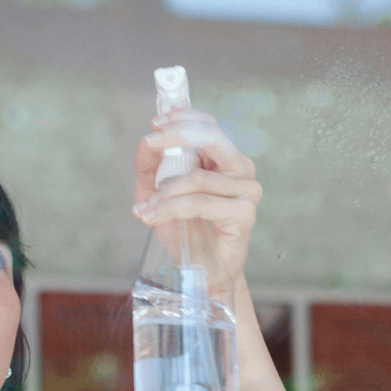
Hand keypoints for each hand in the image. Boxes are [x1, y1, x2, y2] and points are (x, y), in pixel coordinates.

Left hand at [132, 109, 261, 292]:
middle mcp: (240, 168)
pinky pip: (201, 203)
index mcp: (223, 158)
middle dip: (176, 136)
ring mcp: (246, 190)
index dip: (182, 117)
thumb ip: (150, 164)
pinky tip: (152, 217)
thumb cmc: (183, 230)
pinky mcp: (244, 213)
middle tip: (151, 143)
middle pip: (211, 137)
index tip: (155, 123)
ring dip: (164, 192)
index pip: (208, 124)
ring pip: (199, 177)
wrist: (200, 273)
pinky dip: (172, 209)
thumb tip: (147, 142)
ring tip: (144, 208)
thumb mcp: (156, 192)